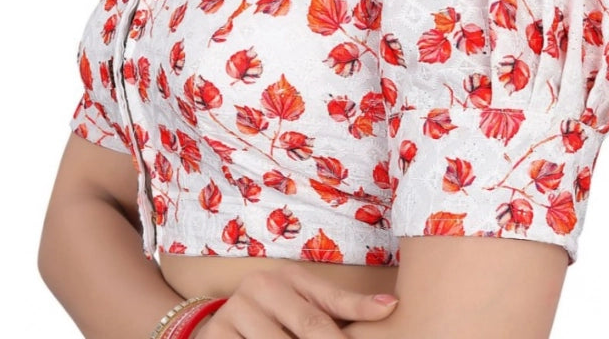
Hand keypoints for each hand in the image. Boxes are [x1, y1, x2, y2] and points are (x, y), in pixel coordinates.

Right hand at [192, 265, 398, 337]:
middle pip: (310, 327)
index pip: (330, 302)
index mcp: (289, 276)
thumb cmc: (277, 316)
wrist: (220, 326)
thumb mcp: (306, 304)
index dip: (361, 313)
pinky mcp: (216, 336)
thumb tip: (391, 305)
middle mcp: (261, 286)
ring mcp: (235, 311)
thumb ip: (344, 309)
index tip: (390, 314)